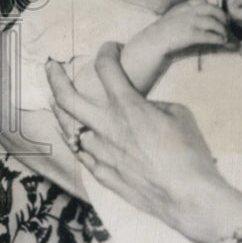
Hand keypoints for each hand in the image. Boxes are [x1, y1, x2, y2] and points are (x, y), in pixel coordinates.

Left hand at [46, 43, 233, 242]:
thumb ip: (153, 104)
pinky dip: (75, 138)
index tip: (111, 48)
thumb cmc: (189, 151)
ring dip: (60, 109)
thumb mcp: (178, 113)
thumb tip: (141, 107)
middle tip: (52, 66)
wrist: (187, 194)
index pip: (107, 68)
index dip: (107, 52)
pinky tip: (74, 134)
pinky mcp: (102, 174)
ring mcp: (100, 153)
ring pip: (67, 127)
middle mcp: (106, 127)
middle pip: (67, 98)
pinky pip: (80, 152)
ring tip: (56, 100)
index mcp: (128, 106)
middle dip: (55, 77)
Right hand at [122, 0, 231, 83]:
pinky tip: (221, 42)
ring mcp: (187, 22)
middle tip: (227, 26)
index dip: (213, 8)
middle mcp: (185, 12)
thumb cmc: (161, 37)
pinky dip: (217, 37)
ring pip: (212, 22)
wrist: (148, 46)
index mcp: (180, 8)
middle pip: (211, 9)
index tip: (220, 17)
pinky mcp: (188, 34)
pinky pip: (208, 34)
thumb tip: (204, 21)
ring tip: (226, 37)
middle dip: (222, 17)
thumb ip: (186, 18)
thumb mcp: (173, 22)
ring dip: (222, 30)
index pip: (201, 1)